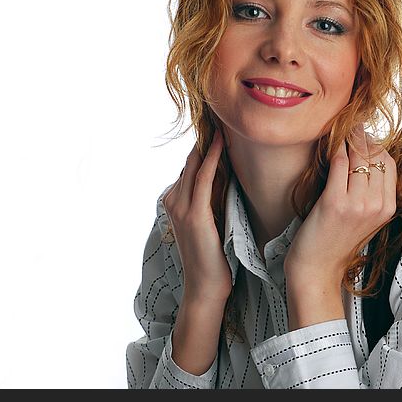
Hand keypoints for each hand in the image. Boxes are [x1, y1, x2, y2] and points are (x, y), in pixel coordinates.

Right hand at [161, 131, 231, 303]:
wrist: (206, 289)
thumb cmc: (214, 258)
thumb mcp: (212, 222)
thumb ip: (214, 199)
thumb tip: (228, 176)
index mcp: (176, 201)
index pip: (191, 165)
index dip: (205, 144)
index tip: (220, 123)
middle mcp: (173, 200)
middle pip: (191, 160)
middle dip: (206, 137)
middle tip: (221, 113)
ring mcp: (181, 207)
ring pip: (195, 165)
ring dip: (209, 142)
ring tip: (222, 120)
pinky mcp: (194, 215)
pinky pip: (203, 179)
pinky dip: (212, 159)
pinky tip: (221, 144)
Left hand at [284, 122, 397, 283]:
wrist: (318, 268)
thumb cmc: (337, 240)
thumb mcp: (366, 218)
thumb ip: (372, 193)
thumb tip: (368, 157)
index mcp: (387, 208)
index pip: (389, 163)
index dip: (376, 146)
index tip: (363, 138)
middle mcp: (376, 205)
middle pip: (376, 156)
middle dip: (363, 138)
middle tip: (351, 130)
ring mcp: (356, 204)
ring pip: (358, 156)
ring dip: (349, 140)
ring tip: (340, 133)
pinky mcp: (334, 202)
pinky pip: (339, 163)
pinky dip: (335, 150)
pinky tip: (330, 146)